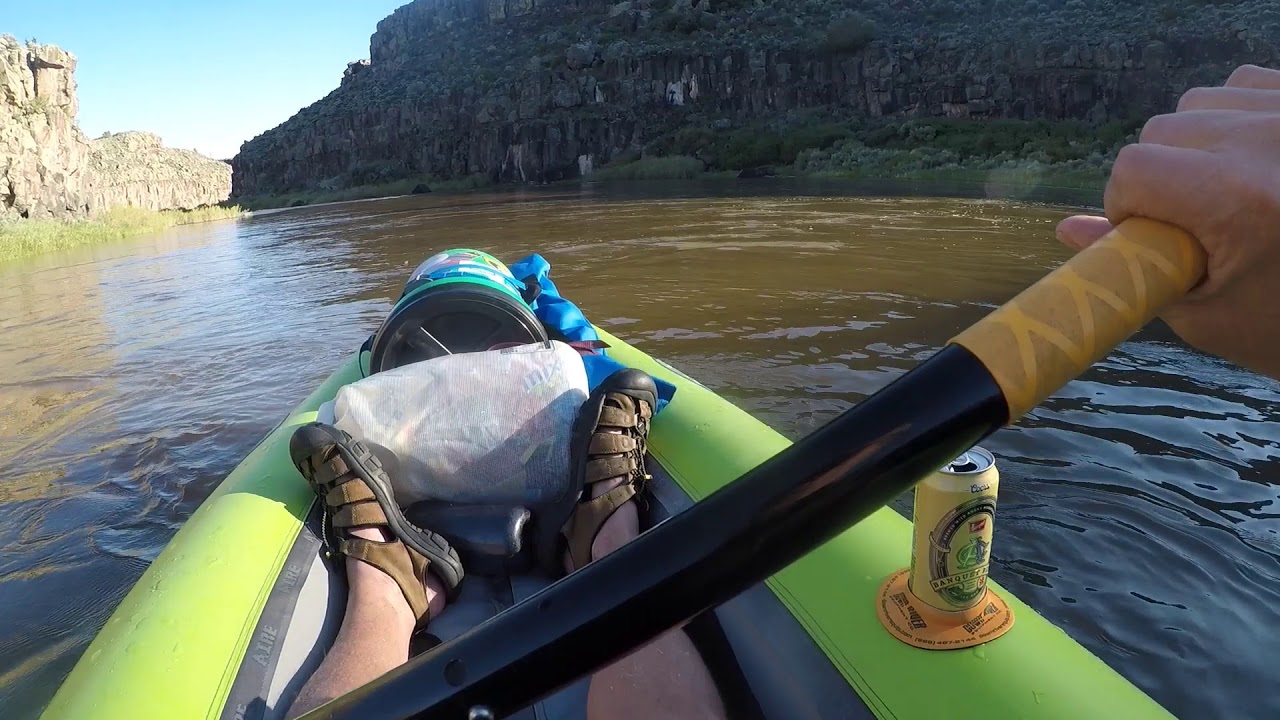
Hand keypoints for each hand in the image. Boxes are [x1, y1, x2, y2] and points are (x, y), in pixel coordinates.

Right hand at [1055, 65, 1279, 378]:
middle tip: (1193, 225)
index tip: (1151, 240)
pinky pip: (1246, 84)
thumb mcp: (1204, 311)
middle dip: (1159, 178)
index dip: (1126, 208)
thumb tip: (1068, 230)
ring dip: (1194, 145)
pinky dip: (1234, 118)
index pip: (1134, 168)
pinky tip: (1250, 162)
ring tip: (1224, 193)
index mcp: (1236, 199)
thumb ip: (1130, 266)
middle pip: (1161, 130)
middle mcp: (1270, 142)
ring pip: (1198, 102)